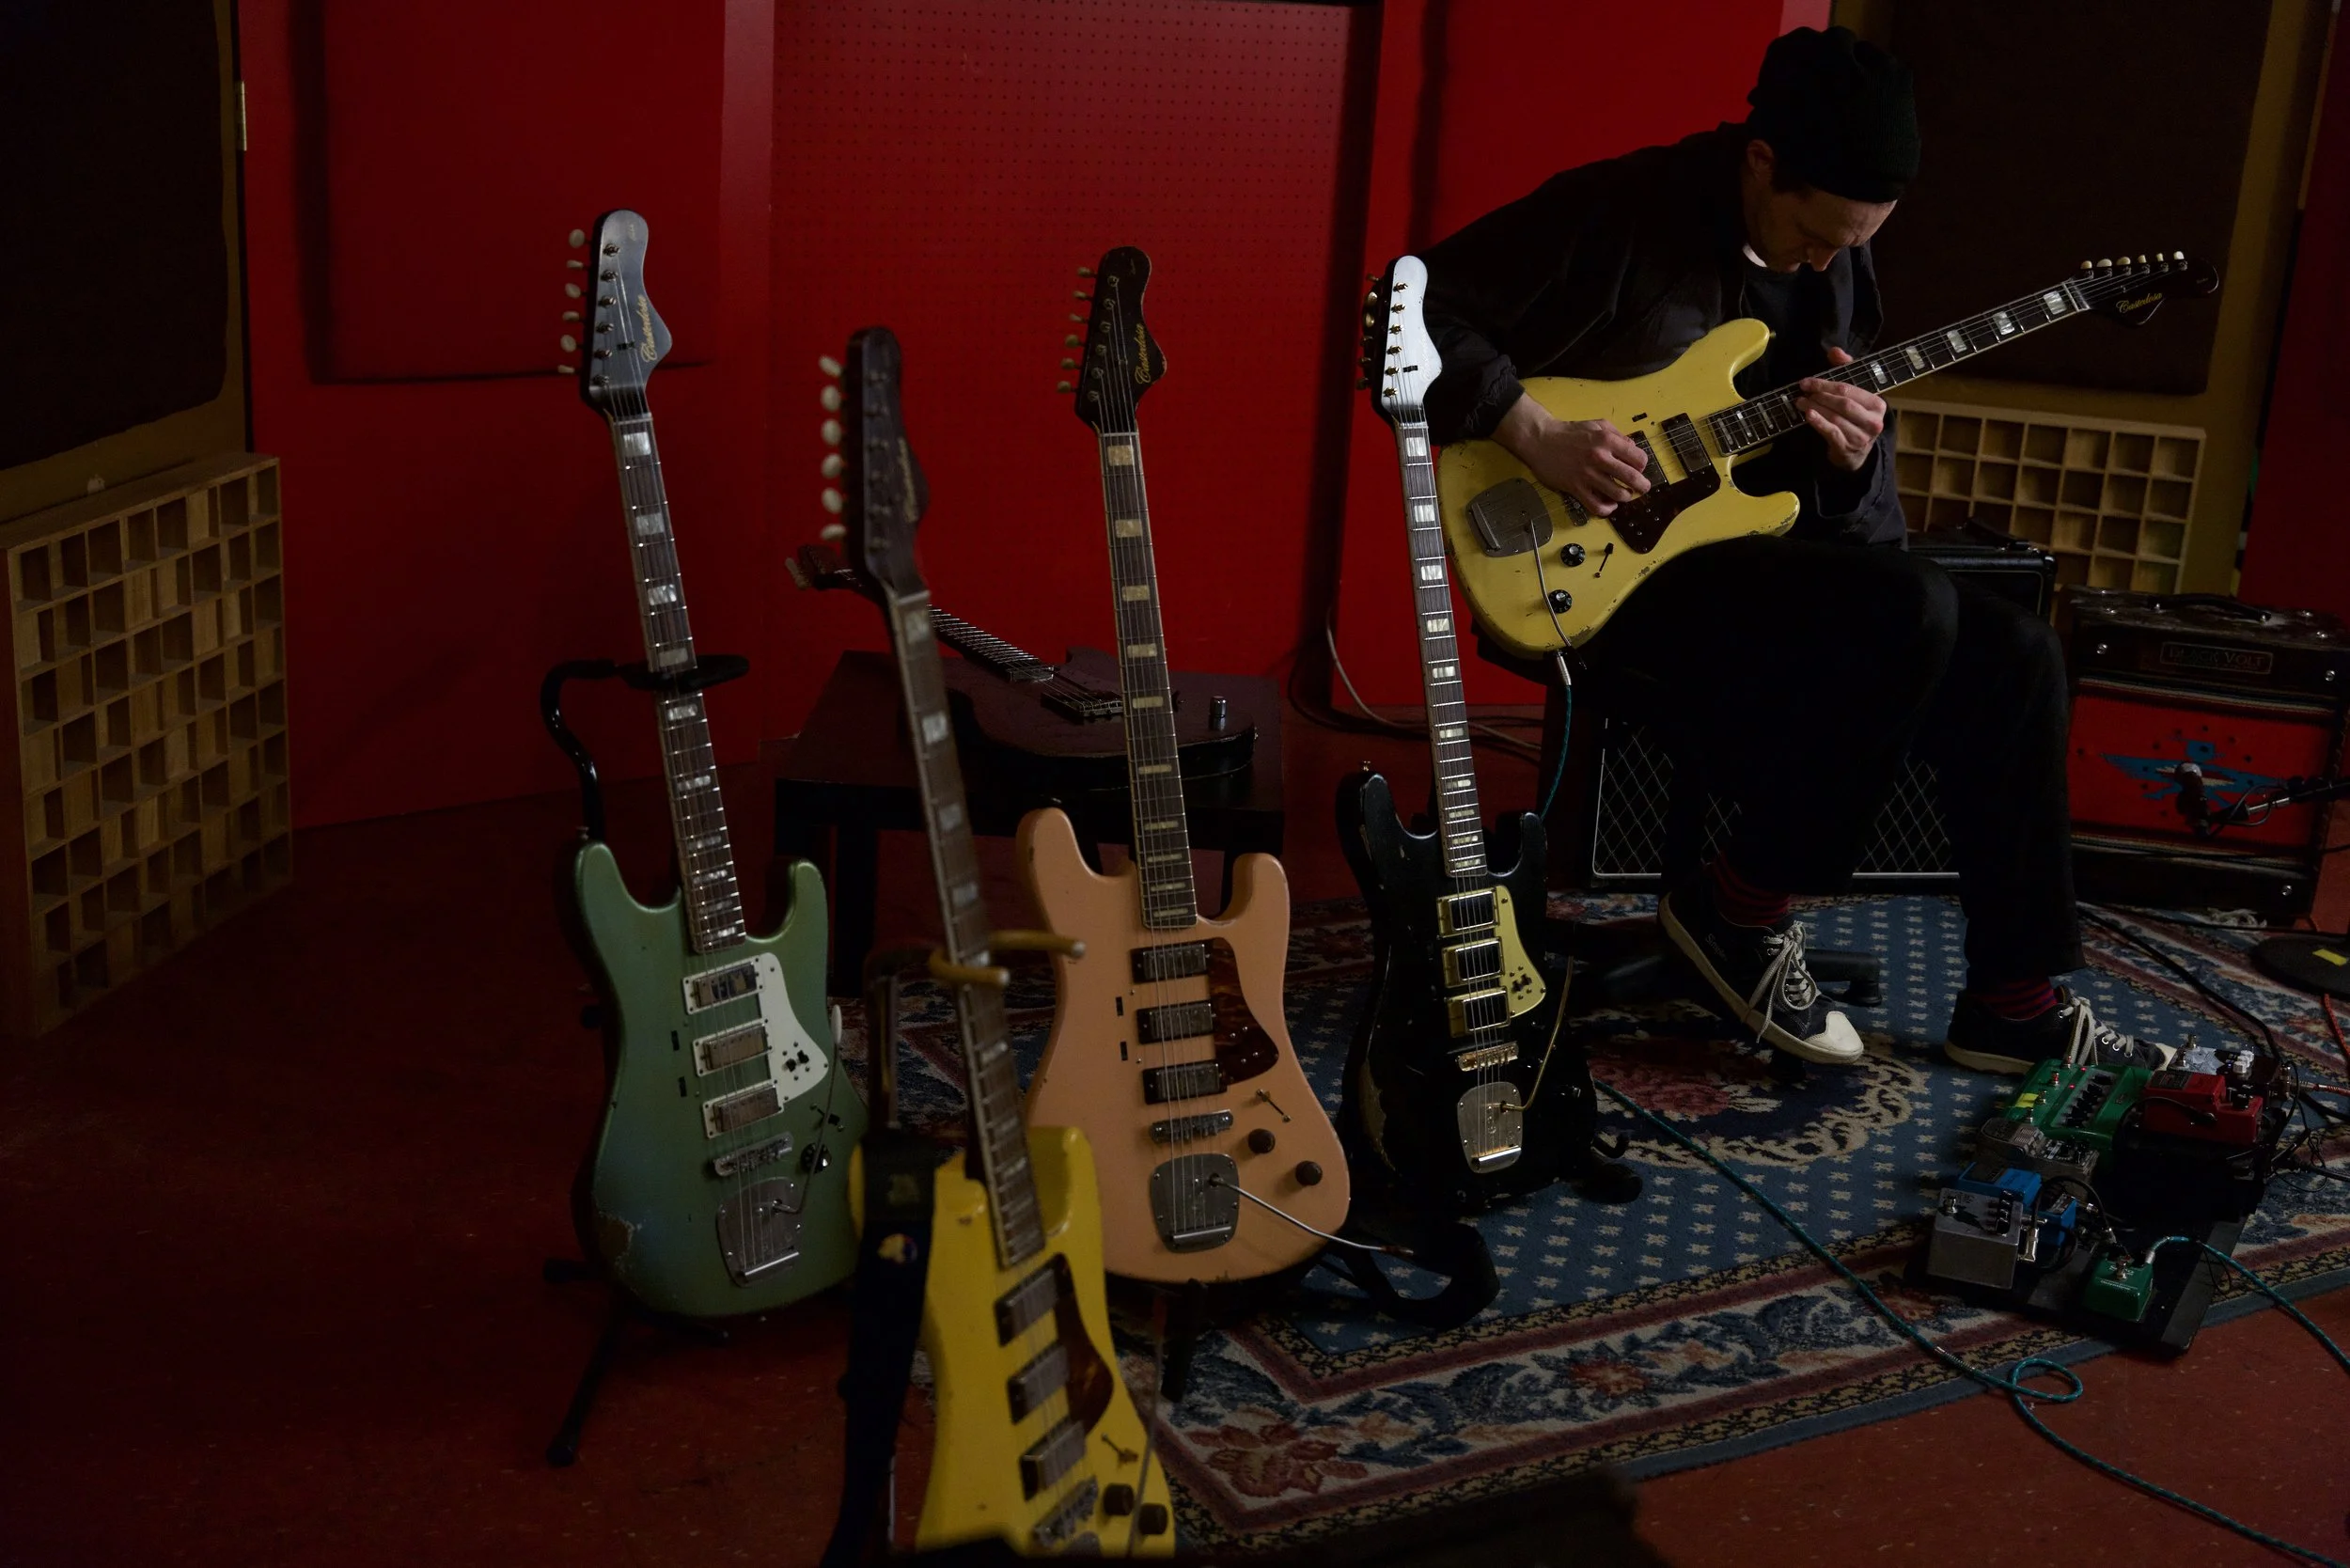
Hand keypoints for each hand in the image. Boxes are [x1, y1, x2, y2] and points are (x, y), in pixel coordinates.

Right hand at [1494, 395, 1650, 516]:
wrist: (1540, 440)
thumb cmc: (1569, 432)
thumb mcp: (1597, 424)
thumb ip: (1617, 434)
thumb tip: (1632, 449)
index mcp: (1607, 440)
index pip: (1638, 458)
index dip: (1642, 465)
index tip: (1637, 468)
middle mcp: (1600, 457)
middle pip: (1632, 478)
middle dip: (1642, 486)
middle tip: (1642, 488)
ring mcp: (1587, 474)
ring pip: (1617, 494)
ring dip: (1625, 497)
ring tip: (1623, 495)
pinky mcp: (1575, 488)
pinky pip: (1596, 506)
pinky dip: (1607, 509)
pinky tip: (1609, 505)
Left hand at [1798, 348, 1884, 471]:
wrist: (1857, 453)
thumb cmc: (1855, 418)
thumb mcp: (1855, 393)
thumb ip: (1847, 369)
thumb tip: (1835, 351)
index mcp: (1877, 404)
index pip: (1848, 390)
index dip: (1825, 384)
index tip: (1807, 382)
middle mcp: (1873, 421)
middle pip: (1843, 403)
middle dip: (1820, 395)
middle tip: (1803, 392)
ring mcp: (1861, 437)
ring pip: (1835, 417)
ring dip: (1815, 408)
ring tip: (1801, 402)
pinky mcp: (1848, 448)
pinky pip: (1832, 432)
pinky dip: (1819, 423)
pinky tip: (1808, 416)